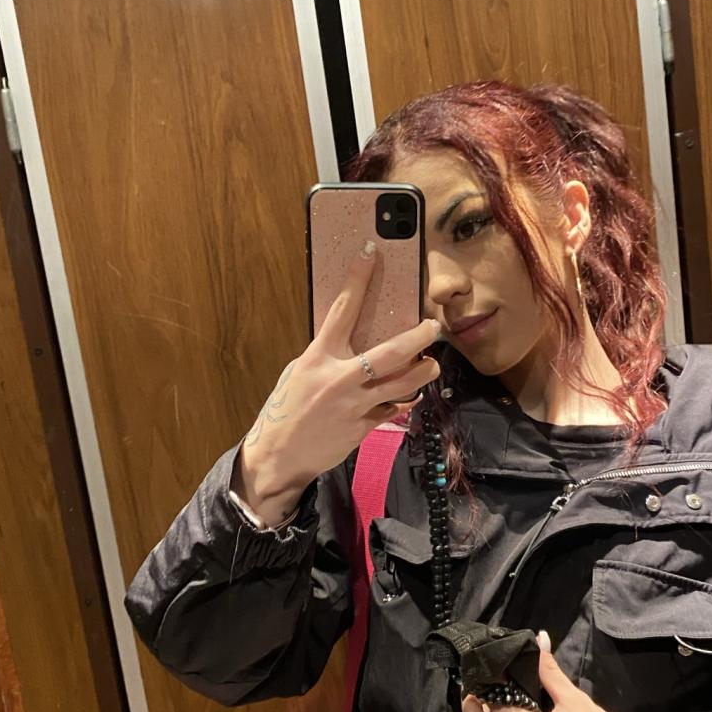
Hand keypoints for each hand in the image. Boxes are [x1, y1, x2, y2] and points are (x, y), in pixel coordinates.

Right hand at [240, 246, 441, 495]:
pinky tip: (409, 394)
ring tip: (431, 365)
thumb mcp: (299, 373)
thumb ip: (326, 357)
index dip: (358, 280)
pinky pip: (393, 409)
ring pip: (404, 384)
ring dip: (424, 372)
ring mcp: (355, 405)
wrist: (278, 456)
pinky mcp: (363, 427)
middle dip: (418, 336)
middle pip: (391, 352)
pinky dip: (404, 400)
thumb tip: (350, 340)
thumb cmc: (285, 411)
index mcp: (318, 358)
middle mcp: (340, 378)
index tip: (369, 255)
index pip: (342, 311)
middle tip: (433, 326)